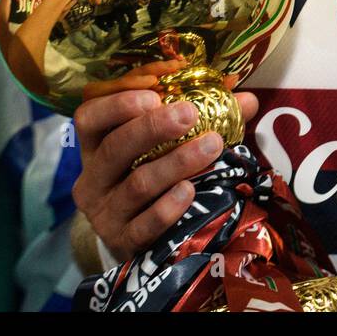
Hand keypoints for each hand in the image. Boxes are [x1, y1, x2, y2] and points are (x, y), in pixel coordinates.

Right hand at [72, 87, 259, 262]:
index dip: (117, 103)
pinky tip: (189, 191)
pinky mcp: (123, 242)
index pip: (90, 117)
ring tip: (211, 145)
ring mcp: (105, 214)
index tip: (154, 93)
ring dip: (176, 163)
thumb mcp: (165, 146)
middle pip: (115, 148)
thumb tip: (246, 100)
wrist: (140, 241)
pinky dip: (168, 207)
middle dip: (152, 128)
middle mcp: (94, 179)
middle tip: (189, 113)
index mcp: (97, 147)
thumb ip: (202, 118)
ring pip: (137, 185)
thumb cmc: (153, 177)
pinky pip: (145, 225)